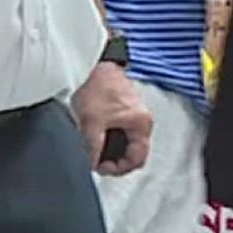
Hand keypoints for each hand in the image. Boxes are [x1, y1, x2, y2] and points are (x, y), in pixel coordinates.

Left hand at [72, 61, 152, 175]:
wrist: (94, 64)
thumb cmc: (99, 86)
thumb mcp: (91, 123)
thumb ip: (92, 148)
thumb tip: (92, 164)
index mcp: (141, 125)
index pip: (137, 159)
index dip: (118, 168)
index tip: (100, 167)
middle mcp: (142, 121)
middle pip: (132, 152)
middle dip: (114, 160)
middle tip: (96, 161)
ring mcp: (134, 114)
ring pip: (125, 143)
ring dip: (110, 149)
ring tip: (93, 148)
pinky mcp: (124, 109)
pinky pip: (120, 132)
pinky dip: (108, 138)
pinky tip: (94, 135)